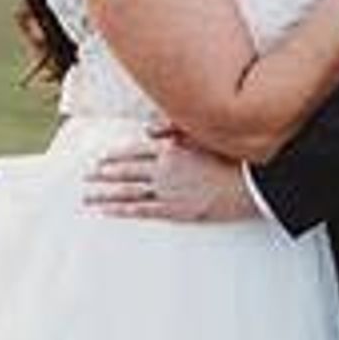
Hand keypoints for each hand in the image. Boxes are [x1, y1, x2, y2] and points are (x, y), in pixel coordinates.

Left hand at [82, 133, 258, 222]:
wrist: (251, 185)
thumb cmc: (232, 157)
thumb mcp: (204, 134)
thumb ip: (174, 129)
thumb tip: (148, 128)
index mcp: (170, 149)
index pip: (134, 151)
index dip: (115, 156)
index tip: (100, 158)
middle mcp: (164, 170)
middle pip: (126, 171)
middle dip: (104, 174)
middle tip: (86, 176)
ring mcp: (168, 191)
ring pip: (128, 192)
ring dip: (105, 193)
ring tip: (88, 195)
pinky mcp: (175, 211)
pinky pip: (142, 211)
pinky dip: (121, 210)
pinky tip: (106, 210)